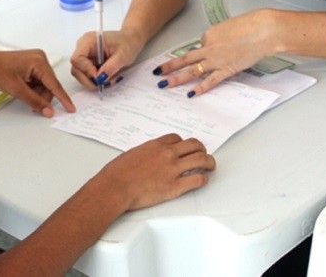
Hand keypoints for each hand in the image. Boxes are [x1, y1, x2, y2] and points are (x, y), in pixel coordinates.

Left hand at [0, 50, 74, 116]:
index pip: (54, 84)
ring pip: (44, 84)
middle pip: (49, 85)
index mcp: (39, 61)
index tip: (71, 108)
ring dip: (36, 93)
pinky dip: (33, 88)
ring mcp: (36, 60)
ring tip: (23, 95)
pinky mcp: (31, 63)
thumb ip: (34, 101)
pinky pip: (38, 80)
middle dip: (42, 97)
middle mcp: (40, 58)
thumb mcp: (17, 89)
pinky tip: (24, 89)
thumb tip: (48, 111)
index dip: (63, 98)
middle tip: (32, 106)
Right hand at [70, 30, 143, 90]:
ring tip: (110, 79)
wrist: (130, 41)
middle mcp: (83, 47)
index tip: (99, 77)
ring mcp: (85, 56)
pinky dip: (97, 80)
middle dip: (90, 80)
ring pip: (81, 75)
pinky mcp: (88, 62)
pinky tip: (108, 77)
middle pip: (76, 69)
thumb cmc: (127, 43)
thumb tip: (100, 78)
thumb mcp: (123, 56)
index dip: (86, 71)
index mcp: (88, 41)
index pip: (77, 59)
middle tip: (106, 82)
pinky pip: (87, 76)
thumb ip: (111, 67)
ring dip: (94, 82)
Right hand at [98, 134, 215, 210]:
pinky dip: (204, 179)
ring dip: (209, 162)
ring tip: (210, 166)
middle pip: (194, 145)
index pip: (178, 138)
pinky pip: (198, 180)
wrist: (115, 187)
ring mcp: (173, 170)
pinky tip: (203, 180)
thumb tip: (149, 158)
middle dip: (201, 149)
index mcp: (156, 145)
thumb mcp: (132, 153)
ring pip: (201, 160)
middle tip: (203, 154)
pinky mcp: (175, 187)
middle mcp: (168, 154)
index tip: (185, 148)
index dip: (184, 143)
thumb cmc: (117, 172)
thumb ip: (146, 153)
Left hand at [154, 10, 275, 95]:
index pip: (199, 47)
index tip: (200, 57)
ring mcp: (216, 59)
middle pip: (185, 59)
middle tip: (157, 72)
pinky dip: (200, 88)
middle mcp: (209, 47)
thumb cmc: (252, 25)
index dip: (200, 53)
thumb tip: (220, 46)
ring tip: (164, 84)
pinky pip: (210, 81)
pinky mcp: (227, 69)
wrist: (264, 30)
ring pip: (192, 70)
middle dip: (169, 66)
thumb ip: (221, 37)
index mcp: (209, 35)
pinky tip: (191, 94)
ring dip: (176, 78)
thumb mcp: (231, 27)